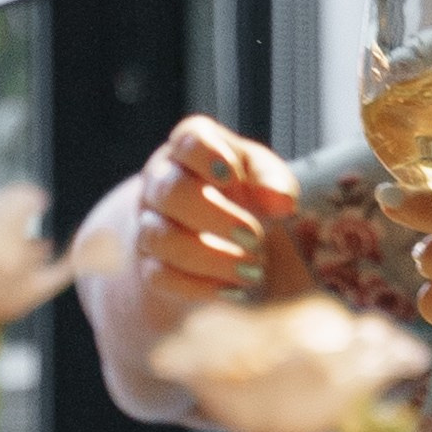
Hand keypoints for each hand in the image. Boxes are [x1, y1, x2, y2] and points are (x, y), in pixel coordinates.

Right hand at [133, 117, 304, 325]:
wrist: (207, 233)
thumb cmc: (239, 193)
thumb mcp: (260, 177)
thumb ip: (273, 181)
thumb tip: (284, 203)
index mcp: (190, 148)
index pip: (189, 141)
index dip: (207, 156)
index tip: (231, 175)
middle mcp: (162, 181)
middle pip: (172, 192)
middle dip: (215, 218)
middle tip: (255, 238)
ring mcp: (149, 222)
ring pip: (162, 238)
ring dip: (210, 258)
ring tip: (252, 272)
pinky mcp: (148, 264)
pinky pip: (160, 275)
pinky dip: (198, 286)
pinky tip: (231, 290)